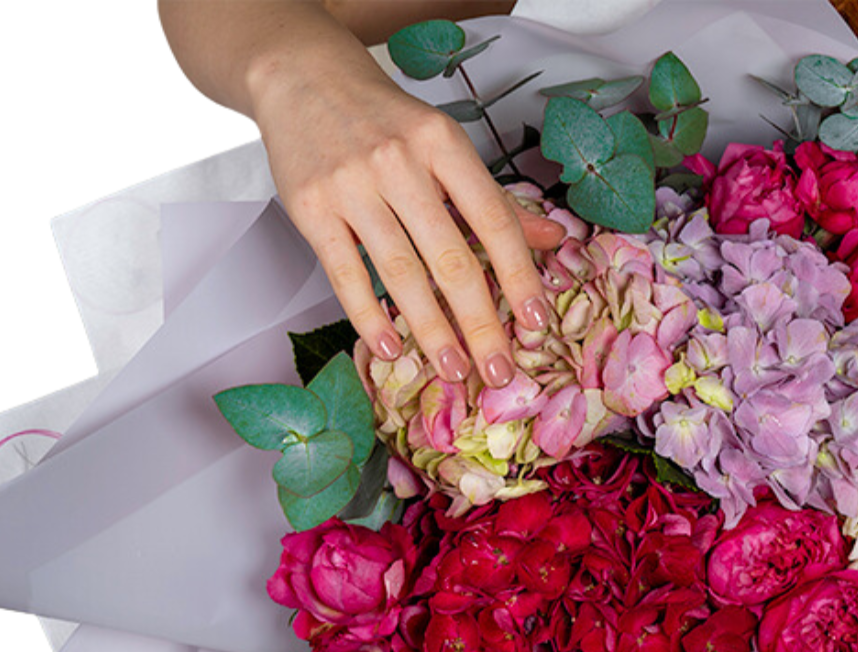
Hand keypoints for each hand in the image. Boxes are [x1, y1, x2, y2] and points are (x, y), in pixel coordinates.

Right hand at [254, 59, 563, 385]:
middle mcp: (399, 163)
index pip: (493, 221)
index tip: (536, 323)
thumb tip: (555, 240)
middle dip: (479, 322)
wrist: (303, 76)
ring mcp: (351, 186)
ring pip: (400, 273)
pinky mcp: (310, 208)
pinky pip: (344, 273)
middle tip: (497, 369)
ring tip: (453, 369)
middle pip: (450, 258)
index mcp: (443, 145)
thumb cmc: (385, 120)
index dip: (518, 277)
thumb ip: (496, 198)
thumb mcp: (446, 146)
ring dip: (431, 330)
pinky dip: (368, 315)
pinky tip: (390, 346)